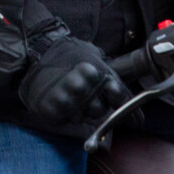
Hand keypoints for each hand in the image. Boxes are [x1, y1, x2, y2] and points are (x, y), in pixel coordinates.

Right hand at [18, 36, 137, 129]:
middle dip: (98, 105)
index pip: (120, 96)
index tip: (138, 120)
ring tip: (72, 93)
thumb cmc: (66, 54)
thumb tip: (131, 101)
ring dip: (81, 109)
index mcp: (95, 71)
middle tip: (86, 94)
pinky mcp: (54, 109)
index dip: (129, 109)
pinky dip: (67, 113)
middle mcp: (83, 87)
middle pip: (101, 110)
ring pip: (85, 117)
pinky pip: (69, 120)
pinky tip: (62, 98)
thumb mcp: (91, 56)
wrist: (35, 53)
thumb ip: (110, 76)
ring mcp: (67, 99)